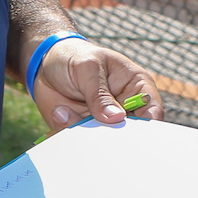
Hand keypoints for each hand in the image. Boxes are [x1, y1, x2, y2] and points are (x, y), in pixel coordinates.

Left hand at [32, 39, 162, 131]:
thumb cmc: (75, 57)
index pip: (152, 112)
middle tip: (94, 127)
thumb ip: (99, 93)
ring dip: (84, 131)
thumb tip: (116, 118)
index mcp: (136, 87)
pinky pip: (81, 140)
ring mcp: (104, 121)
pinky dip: (68, 130)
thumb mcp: (87, 68)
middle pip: (132, 134)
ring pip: (104, 141)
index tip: (131, 134)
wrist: (46, 64)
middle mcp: (124, 108)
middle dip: (114, 137)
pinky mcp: (85, 129)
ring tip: (65, 110)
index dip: (147, 127)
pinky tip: (59, 111)